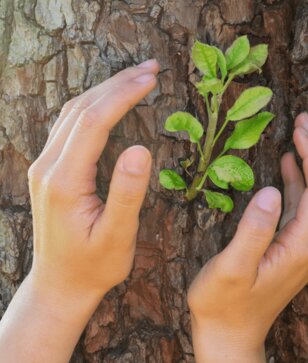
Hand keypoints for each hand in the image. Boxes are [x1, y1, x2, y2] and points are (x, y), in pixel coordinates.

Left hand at [0, 59, 158, 361]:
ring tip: (138, 77)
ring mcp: (44, 166)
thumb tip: (142, 148)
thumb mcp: (117, 235)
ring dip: (105, 90)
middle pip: (81, 109)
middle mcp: (48, 167)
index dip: (124, 96)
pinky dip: (94, 105)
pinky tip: (112, 100)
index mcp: (64, 181)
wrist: (60, 284)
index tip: (152, 79)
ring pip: (73, 113)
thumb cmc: (94, 265)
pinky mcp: (49, 170)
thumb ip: (127, 193)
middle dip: (117, 84)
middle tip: (152, 67)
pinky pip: (69, 125)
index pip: (95, 122)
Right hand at [187, 113, 307, 361]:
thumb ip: (253, 230)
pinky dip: (300, 182)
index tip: (298, 128)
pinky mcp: (299, 249)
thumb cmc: (223, 304)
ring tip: (299, 132)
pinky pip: (307, 208)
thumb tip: (271, 189)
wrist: (232, 335)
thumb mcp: (230, 268)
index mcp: (302, 247)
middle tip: (303, 120)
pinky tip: (289, 164)